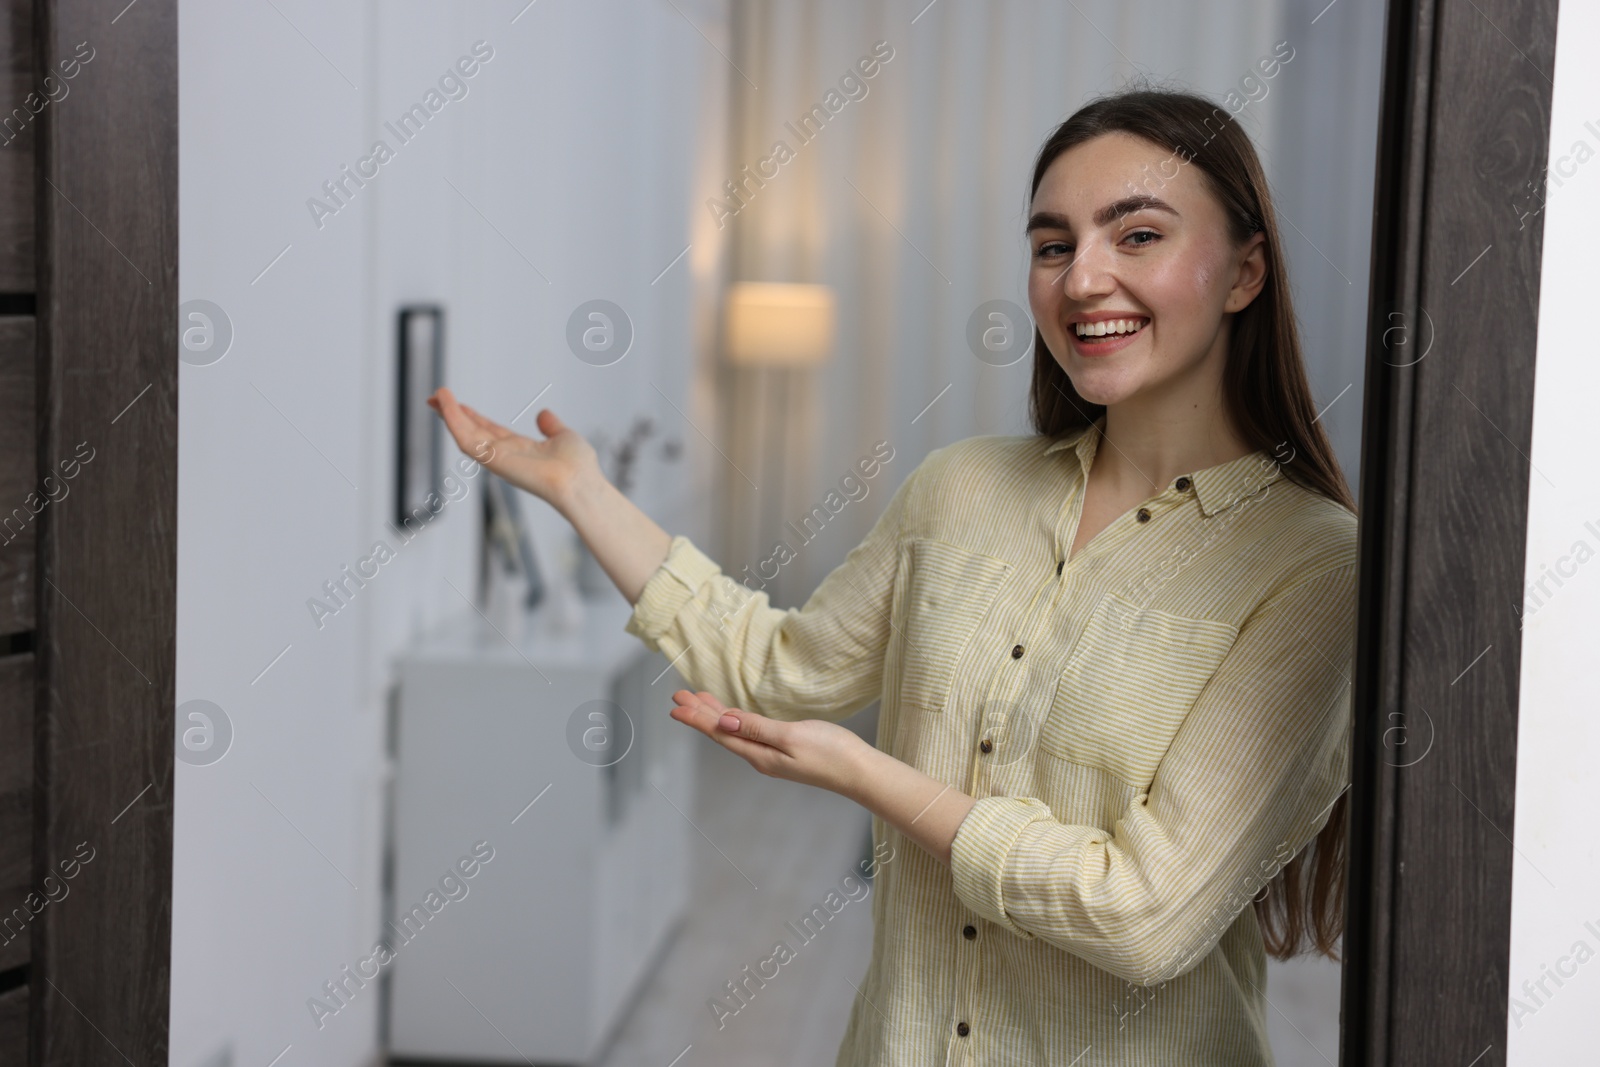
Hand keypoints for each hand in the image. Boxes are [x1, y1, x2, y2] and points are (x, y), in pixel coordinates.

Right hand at [427, 386, 602, 511]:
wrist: (580, 482)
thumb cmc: (578, 467)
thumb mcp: (564, 437)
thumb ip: (552, 426)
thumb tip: (543, 414)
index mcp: (519, 449)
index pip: (489, 430)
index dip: (472, 416)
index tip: (457, 402)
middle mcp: (504, 454)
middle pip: (471, 431)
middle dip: (453, 414)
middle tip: (435, 397)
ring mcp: (496, 458)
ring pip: (464, 434)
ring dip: (449, 415)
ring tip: (435, 396)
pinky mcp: (492, 460)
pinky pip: (467, 440)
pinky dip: (454, 421)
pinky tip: (445, 405)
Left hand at [668, 690, 869, 798]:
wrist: (860, 772)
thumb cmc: (831, 753)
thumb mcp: (791, 736)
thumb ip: (756, 728)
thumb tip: (723, 722)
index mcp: (759, 754)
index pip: (719, 733)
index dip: (696, 718)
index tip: (675, 705)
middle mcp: (760, 757)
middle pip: (722, 733)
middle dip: (699, 714)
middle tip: (677, 695)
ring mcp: (771, 755)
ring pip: (734, 733)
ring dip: (714, 716)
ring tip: (698, 700)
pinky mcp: (783, 752)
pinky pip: (748, 734)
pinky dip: (734, 721)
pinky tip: (731, 717)